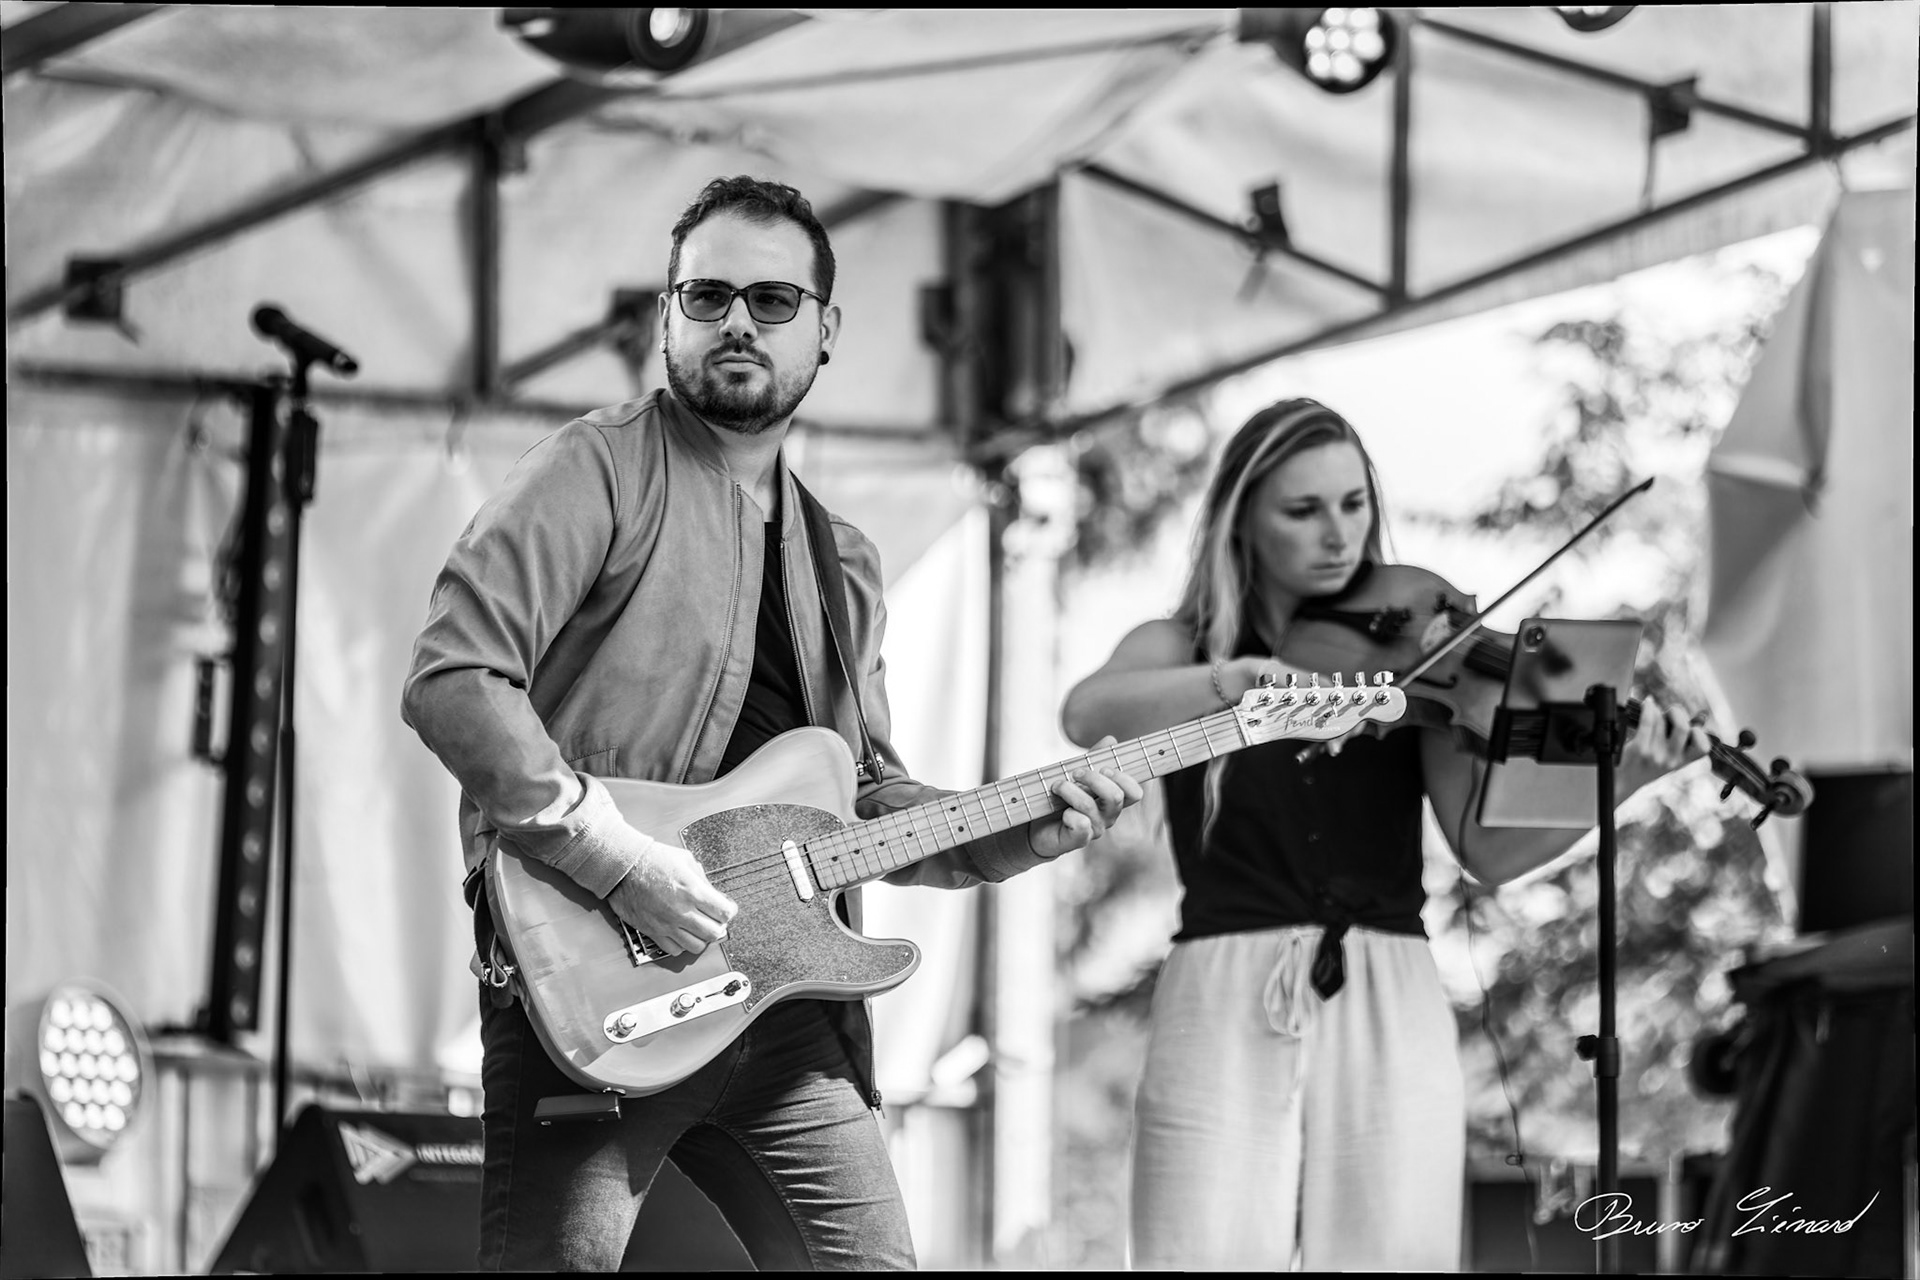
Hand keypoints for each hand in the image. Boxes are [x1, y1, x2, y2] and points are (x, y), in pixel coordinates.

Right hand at [605, 835, 736, 955]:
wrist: (622, 866)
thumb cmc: (650, 859)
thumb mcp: (684, 859)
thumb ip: (701, 878)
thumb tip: (712, 892)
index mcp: (692, 891)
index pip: (725, 913)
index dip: (729, 911)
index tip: (727, 909)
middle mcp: (682, 911)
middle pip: (714, 933)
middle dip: (719, 926)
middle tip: (715, 920)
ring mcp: (667, 924)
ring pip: (696, 946)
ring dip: (702, 938)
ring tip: (699, 928)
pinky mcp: (653, 931)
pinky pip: (674, 950)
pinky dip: (682, 945)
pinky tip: (681, 934)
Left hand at [1024, 738, 1144, 860]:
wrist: (1037, 825)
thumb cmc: (1061, 798)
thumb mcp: (1077, 774)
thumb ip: (1094, 758)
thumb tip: (1111, 740)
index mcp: (1112, 800)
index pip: (1134, 792)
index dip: (1124, 779)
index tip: (1103, 768)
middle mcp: (1108, 816)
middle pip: (1115, 796)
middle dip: (1093, 778)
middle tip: (1075, 772)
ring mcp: (1095, 830)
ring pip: (1091, 806)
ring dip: (1070, 790)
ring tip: (1057, 786)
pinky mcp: (1078, 840)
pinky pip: (1080, 825)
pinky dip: (1069, 814)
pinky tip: (1062, 813)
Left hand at [1626, 698, 1711, 773]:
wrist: (1625, 779)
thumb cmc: (1650, 763)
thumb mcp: (1672, 757)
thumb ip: (1684, 739)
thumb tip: (1703, 716)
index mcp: (1683, 762)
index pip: (1703, 747)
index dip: (1699, 733)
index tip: (1690, 728)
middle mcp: (1671, 760)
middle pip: (1683, 727)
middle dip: (1677, 712)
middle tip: (1670, 712)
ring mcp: (1655, 754)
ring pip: (1661, 720)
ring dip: (1658, 711)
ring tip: (1654, 713)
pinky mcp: (1639, 748)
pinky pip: (1647, 721)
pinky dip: (1648, 707)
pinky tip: (1647, 703)